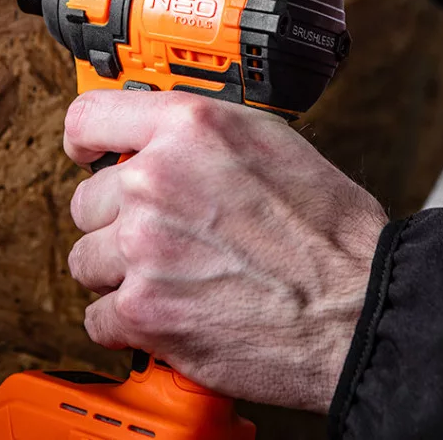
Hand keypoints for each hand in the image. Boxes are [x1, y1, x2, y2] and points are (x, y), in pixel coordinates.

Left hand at [64, 90, 385, 411]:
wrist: (356, 308)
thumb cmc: (328, 232)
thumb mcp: (267, 142)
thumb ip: (197, 136)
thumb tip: (153, 142)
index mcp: (188, 129)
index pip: (89, 118)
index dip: (85, 142)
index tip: (88, 157)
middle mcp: (155, 180)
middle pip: (86, 202)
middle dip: (118, 222)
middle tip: (166, 239)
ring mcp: (142, 247)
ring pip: (87, 261)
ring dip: (121, 275)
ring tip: (175, 279)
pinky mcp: (142, 310)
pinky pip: (98, 316)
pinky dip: (129, 323)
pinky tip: (173, 313)